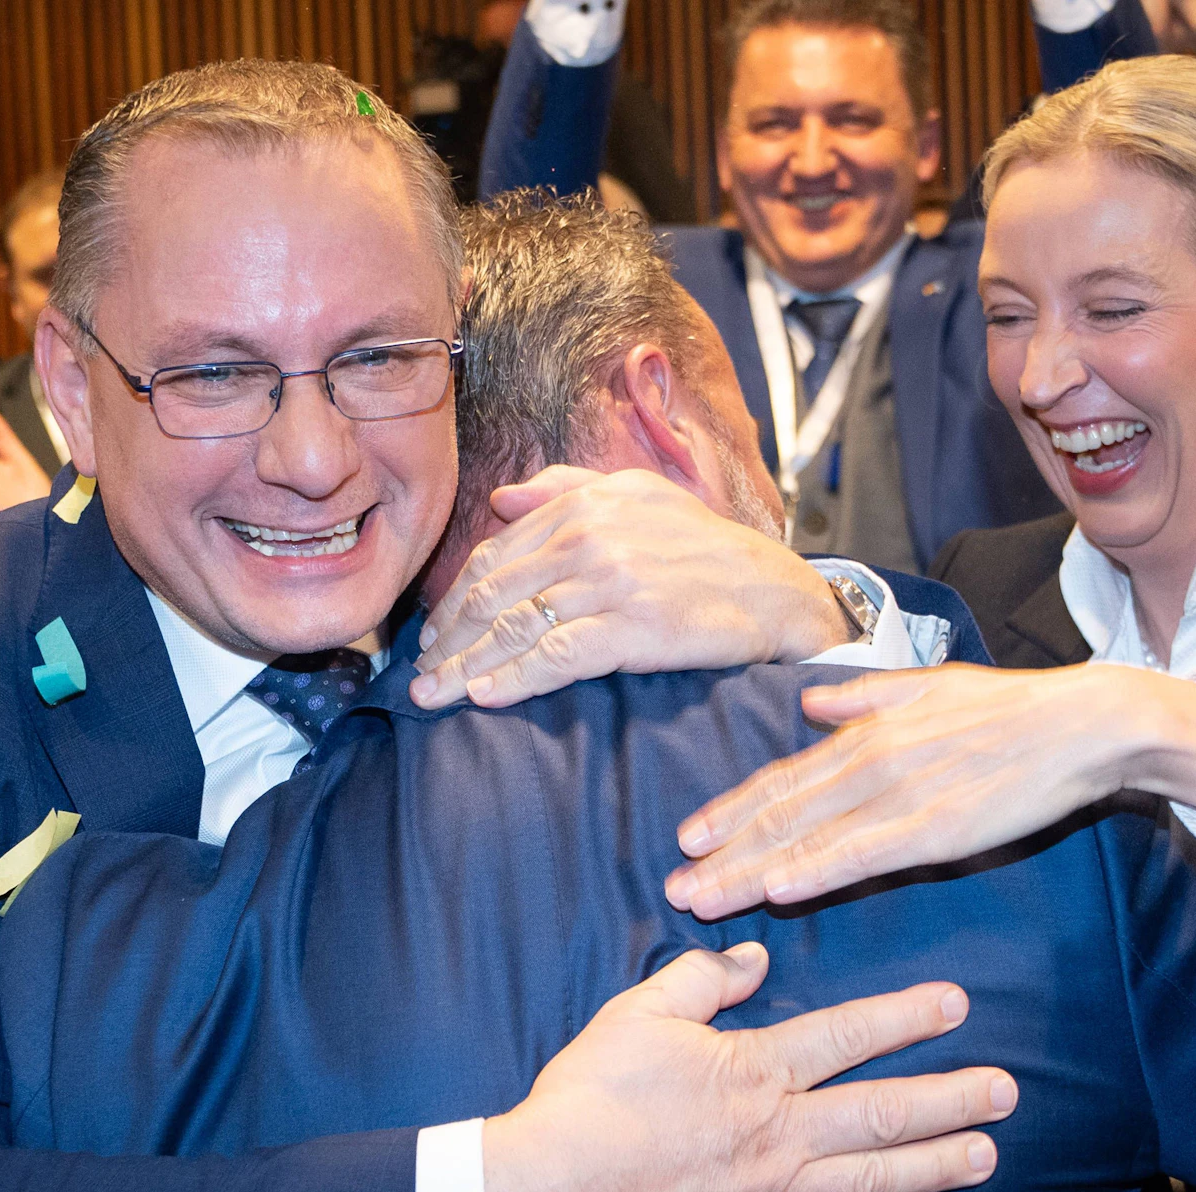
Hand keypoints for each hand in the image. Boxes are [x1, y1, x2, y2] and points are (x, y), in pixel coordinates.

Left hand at [411, 467, 851, 708]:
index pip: (495, 557)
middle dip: (448, 641)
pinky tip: (485, 697)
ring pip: (515, 627)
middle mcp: (589, 538)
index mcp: (584, 505)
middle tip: (418, 678)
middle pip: (493, 594)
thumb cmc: (707, 551)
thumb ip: (566, 490)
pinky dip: (513, 679)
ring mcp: (611, 582)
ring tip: (435, 697)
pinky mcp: (634, 627)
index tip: (431, 637)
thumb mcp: (640, 496)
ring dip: (466, 667)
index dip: (454, 602)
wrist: (776, 592)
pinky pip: (555, 656)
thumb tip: (502, 498)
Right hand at [483, 943, 1015, 1191]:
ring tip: (985, 1153)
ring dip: (935, 1165)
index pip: (847, 1034)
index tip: (956, 1004)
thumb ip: (703, 980)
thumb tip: (754, 957)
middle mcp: (777, 1135)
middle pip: (882, 1113)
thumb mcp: (639, 1014)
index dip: (906, 1016)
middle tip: (1006, 1090)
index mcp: (753, 1071)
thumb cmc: (591, 1098)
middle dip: (950, 1099)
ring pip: (871, 1180)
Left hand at [664, 664, 1195, 919]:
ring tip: (701, 901)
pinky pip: (861, 854)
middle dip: (721, 852)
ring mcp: (898, 796)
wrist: (1083, 723)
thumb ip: (862, 699)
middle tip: (672, 887)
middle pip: (778, 813)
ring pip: (806, 838)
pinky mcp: (934, 828)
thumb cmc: (1010, 707)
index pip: (781, 779)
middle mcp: (868, 761)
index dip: (729, 811)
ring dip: (747, 872)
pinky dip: (814, 870)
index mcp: (864, 731)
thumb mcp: (926, 685)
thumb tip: (809, 705)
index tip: (687, 839)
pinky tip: (777, 889)